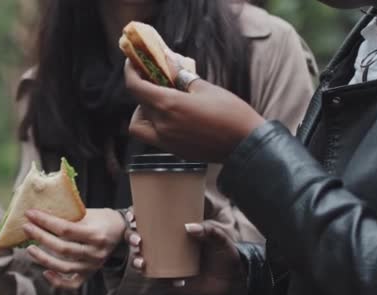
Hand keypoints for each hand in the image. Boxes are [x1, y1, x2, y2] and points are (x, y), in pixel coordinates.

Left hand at [23, 208, 125, 289]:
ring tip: (29, 248)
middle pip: (62, 248)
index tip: (30, 213)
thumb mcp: (88, 213)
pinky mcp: (90, 274)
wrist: (121, 230)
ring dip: (43, 259)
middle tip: (26, 228)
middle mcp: (96, 252)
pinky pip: (72, 284)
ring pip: (64, 267)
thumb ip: (68, 216)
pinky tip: (45, 272)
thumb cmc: (102, 218)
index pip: (66, 229)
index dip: (46, 221)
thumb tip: (39, 214)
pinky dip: (57, 281)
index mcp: (96, 234)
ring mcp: (93, 266)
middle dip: (41, 237)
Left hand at [124, 53, 264, 161]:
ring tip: (160, 102)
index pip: (135, 87)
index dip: (130, 73)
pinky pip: (153, 136)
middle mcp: (162, 126)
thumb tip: (168, 61)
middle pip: (138, 104)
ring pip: (139, 125)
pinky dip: (154, 124)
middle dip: (141, 89)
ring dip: (142, 112)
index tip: (132, 63)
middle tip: (152, 79)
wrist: (246, 145)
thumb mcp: (205, 88)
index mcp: (168, 105)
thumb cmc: (230, 113)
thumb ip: (182, 76)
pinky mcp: (174, 151)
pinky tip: (171, 116)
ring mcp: (166, 141)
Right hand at [129, 221, 246, 294]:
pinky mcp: (170, 279)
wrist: (233, 279)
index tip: (132, 215)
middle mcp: (166, 244)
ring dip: (136, 260)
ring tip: (141, 262)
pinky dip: (159, 280)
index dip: (135, 216)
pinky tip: (174, 281)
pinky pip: (157, 279)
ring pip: (142, 258)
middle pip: (139, 238)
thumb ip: (209, 231)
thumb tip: (189, 227)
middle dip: (130, 238)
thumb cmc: (225, 253)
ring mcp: (166, 262)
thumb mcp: (221, 239)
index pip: (151, 219)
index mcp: (175, 229)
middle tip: (137, 241)